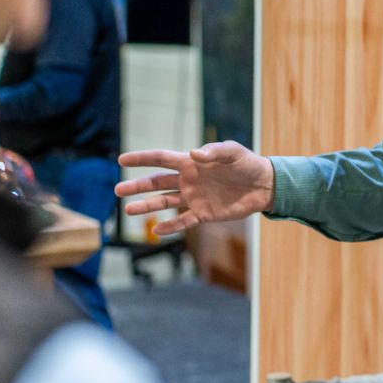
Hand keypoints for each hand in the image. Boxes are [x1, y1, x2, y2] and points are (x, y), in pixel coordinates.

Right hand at [115, 141, 275, 236]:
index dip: (141, 158)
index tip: (121, 159)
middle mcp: (188, 180)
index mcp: (191, 163)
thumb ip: (214, 152)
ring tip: (128, 211)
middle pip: (157, 183)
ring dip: (147, 206)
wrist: (264, 185)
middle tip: (117, 190)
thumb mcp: (233, 152)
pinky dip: (170, 226)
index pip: (161, 159)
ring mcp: (194, 198)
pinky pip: (183, 221)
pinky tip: (157, 230)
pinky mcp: (204, 214)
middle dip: (137, 186)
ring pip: (165, 203)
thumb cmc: (247, 163)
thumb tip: (193, 154)